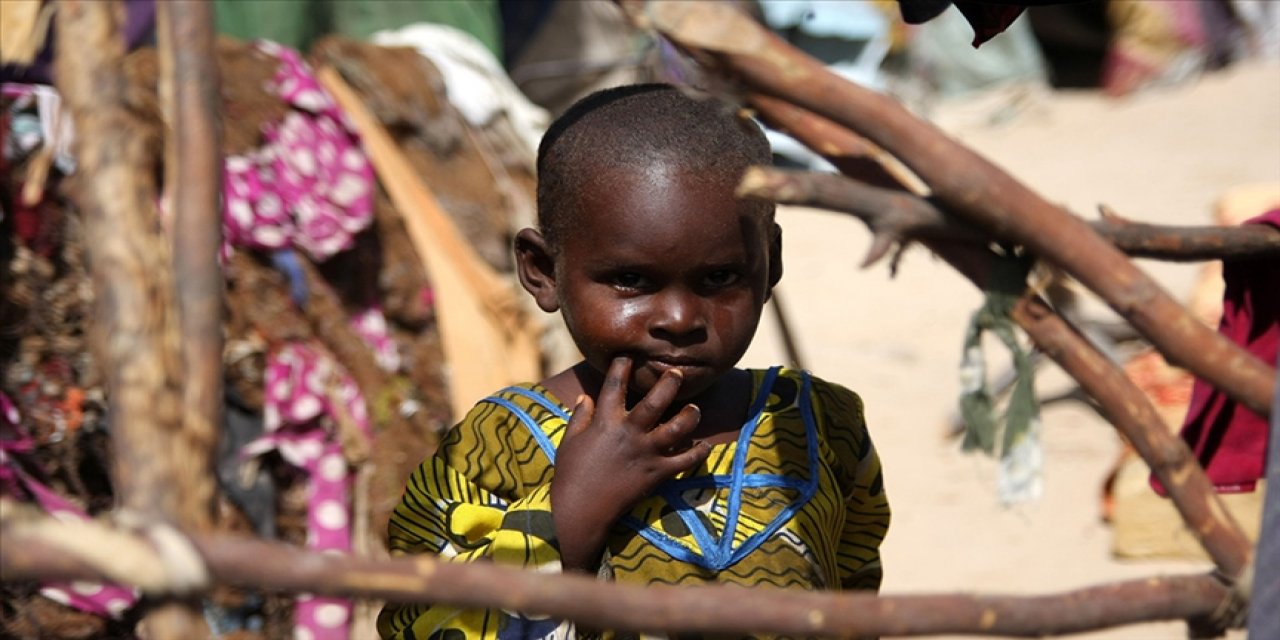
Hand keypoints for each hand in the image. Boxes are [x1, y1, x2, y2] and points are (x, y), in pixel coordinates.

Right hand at [550, 356, 710, 571]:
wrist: (581, 511)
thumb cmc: (570, 475)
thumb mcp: (569, 442)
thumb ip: (579, 417)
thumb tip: (585, 397)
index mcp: (605, 423)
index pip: (615, 386)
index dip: (622, 367)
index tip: (629, 356)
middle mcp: (629, 433)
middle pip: (655, 401)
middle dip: (668, 383)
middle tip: (677, 372)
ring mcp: (646, 453)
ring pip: (677, 428)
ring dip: (689, 416)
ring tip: (695, 409)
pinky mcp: (657, 474)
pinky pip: (684, 461)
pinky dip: (697, 453)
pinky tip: (703, 446)